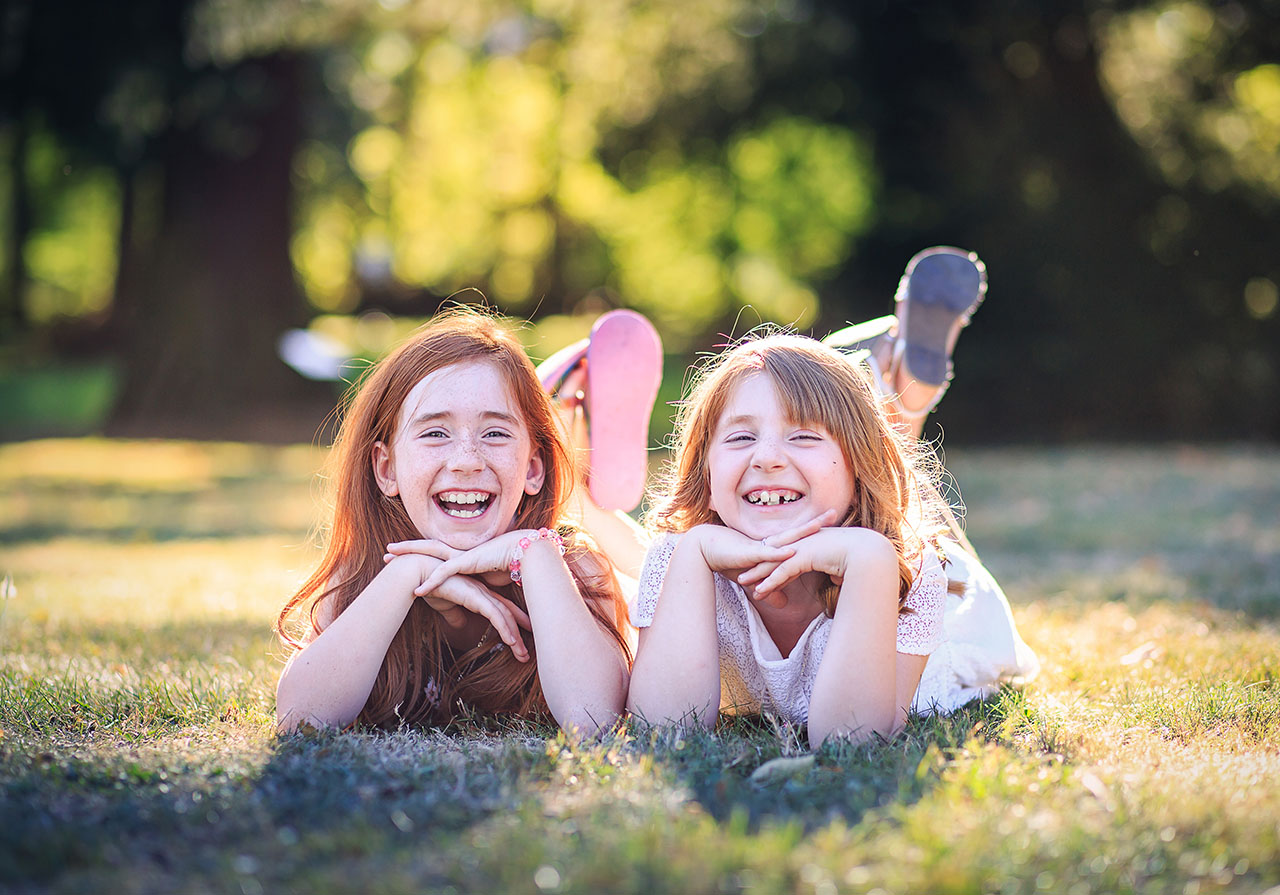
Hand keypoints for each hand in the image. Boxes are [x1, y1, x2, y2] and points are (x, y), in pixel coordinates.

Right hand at [382, 545, 531, 661]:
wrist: (419, 573)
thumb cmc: (429, 586)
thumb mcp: (445, 605)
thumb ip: (455, 614)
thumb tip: (460, 625)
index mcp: (478, 594)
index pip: (501, 609)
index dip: (514, 621)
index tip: (524, 635)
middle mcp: (483, 593)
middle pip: (508, 614)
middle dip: (520, 633)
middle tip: (527, 653)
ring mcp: (481, 594)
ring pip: (505, 617)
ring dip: (515, 638)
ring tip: (523, 655)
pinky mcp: (475, 597)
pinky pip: (495, 615)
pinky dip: (504, 628)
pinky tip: (511, 642)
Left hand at [389, 529, 553, 600]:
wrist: (529, 555)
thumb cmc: (513, 565)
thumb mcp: (490, 579)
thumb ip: (478, 586)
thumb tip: (473, 597)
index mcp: (464, 554)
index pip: (438, 551)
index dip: (421, 550)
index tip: (403, 552)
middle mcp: (461, 552)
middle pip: (428, 546)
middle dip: (407, 547)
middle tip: (387, 550)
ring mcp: (463, 555)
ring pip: (430, 553)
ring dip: (409, 555)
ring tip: (388, 556)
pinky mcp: (469, 564)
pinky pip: (445, 574)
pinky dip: (431, 583)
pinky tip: (417, 591)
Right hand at [693, 509, 836, 607]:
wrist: (703, 550)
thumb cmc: (727, 561)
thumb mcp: (753, 578)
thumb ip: (770, 588)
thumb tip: (784, 604)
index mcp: (771, 547)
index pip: (796, 538)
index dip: (813, 531)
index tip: (831, 524)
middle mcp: (768, 543)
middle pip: (796, 532)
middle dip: (815, 523)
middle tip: (834, 512)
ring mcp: (759, 547)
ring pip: (785, 538)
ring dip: (802, 532)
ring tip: (819, 525)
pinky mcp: (749, 553)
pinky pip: (766, 554)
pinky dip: (779, 553)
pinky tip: (792, 551)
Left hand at [738, 525, 894, 600]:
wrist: (868, 552)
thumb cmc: (861, 559)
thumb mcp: (844, 565)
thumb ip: (835, 571)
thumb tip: (836, 579)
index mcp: (812, 542)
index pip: (787, 553)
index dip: (774, 562)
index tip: (762, 570)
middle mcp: (804, 542)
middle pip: (775, 555)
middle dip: (758, 565)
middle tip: (743, 574)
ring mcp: (803, 548)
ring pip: (774, 563)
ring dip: (757, 574)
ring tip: (742, 583)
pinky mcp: (803, 556)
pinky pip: (782, 572)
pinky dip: (769, 582)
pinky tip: (759, 592)